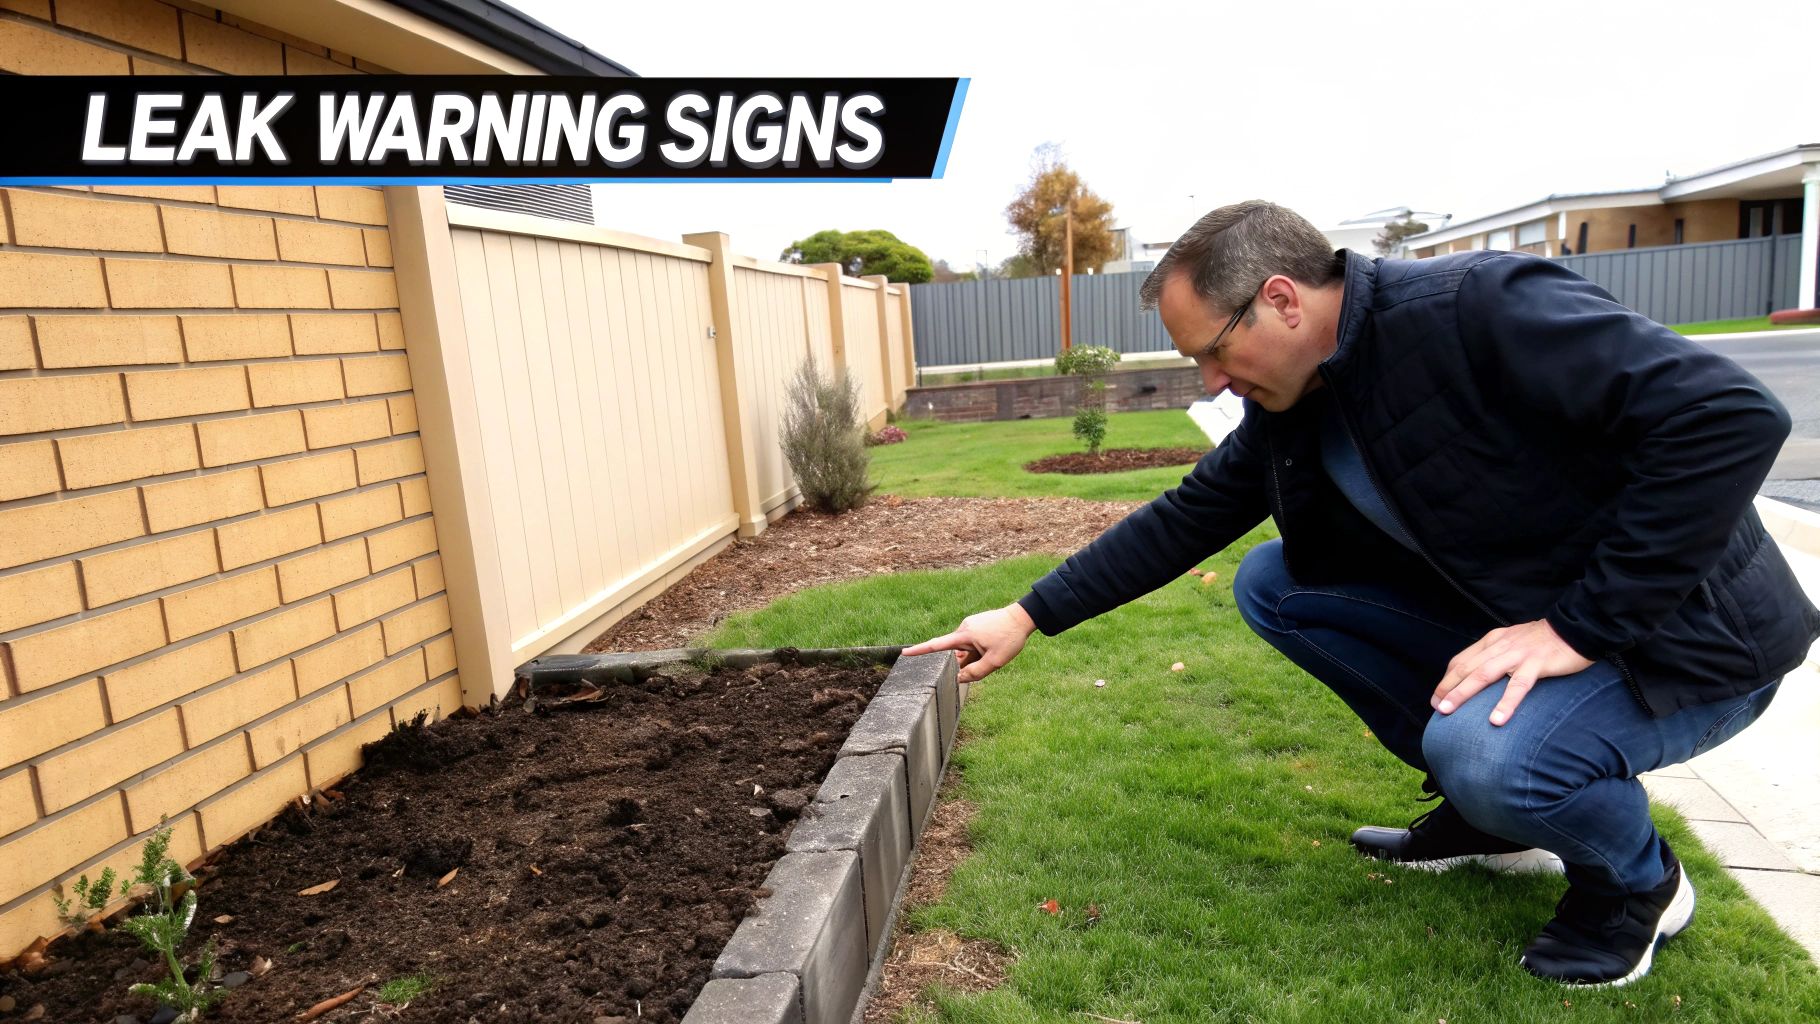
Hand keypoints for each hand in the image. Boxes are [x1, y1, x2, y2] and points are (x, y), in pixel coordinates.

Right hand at [903, 603, 1036, 683]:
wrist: (1023, 617)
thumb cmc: (1009, 638)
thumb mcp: (995, 661)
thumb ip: (976, 673)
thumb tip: (959, 679)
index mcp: (964, 636)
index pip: (937, 645)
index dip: (920, 651)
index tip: (905, 653)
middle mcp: (963, 629)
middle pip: (957, 653)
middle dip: (967, 662)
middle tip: (987, 660)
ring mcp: (970, 626)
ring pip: (966, 650)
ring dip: (976, 656)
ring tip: (995, 651)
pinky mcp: (976, 625)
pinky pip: (972, 643)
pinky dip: (979, 650)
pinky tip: (994, 647)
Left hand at [1431, 619, 1593, 726]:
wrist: (1575, 627)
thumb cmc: (1544, 640)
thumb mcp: (1513, 642)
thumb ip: (1496, 656)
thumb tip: (1480, 677)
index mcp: (1492, 641)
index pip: (1461, 660)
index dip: (1447, 679)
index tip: (1437, 697)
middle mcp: (1499, 646)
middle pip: (1466, 667)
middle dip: (1447, 688)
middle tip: (1436, 708)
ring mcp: (1517, 654)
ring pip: (1483, 674)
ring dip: (1462, 693)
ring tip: (1448, 711)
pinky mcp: (1536, 663)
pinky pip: (1518, 685)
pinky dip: (1505, 703)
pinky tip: (1496, 720)